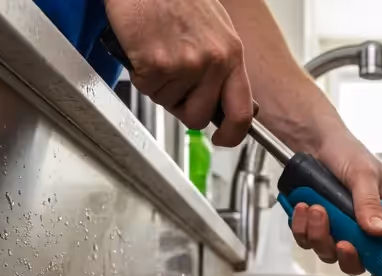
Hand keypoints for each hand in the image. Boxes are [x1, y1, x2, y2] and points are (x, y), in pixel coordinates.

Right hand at [103, 0, 252, 145]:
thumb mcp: (214, 29)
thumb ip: (220, 65)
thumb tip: (220, 97)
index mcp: (231, 53)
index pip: (242, 111)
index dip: (232, 134)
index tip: (223, 139)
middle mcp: (213, 60)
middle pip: (199, 117)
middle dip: (182, 107)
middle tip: (172, 83)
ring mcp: (186, 64)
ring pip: (169, 103)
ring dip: (158, 85)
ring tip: (157, 52)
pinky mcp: (157, 64)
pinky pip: (147, 89)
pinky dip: (140, 74)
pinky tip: (144, 49)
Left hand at [289, 135, 381, 275]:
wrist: (312, 142)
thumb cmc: (346, 151)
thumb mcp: (364, 173)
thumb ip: (370, 203)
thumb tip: (378, 231)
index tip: (378, 273)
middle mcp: (369, 226)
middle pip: (363, 262)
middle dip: (348, 254)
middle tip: (342, 241)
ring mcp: (343, 230)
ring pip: (332, 253)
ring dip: (321, 235)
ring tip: (317, 209)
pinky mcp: (320, 228)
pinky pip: (309, 241)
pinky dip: (303, 228)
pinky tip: (304, 208)